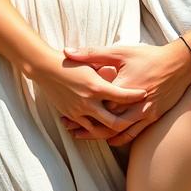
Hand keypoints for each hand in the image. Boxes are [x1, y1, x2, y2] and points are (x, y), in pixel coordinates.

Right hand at [32, 52, 147, 134]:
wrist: (45, 68)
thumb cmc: (70, 62)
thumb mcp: (90, 61)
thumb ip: (106, 68)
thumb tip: (123, 72)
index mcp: (96, 86)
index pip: (122, 96)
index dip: (136, 96)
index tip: (145, 93)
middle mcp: (88, 102)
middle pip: (115, 122)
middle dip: (129, 121)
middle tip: (139, 115)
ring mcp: (79, 111)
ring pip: (101, 129)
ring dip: (113, 128)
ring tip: (125, 124)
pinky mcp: (71, 115)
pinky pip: (87, 128)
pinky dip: (97, 129)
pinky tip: (105, 126)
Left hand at [60, 41, 190, 143]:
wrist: (180, 64)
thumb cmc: (149, 56)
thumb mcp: (120, 52)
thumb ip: (91, 53)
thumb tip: (67, 52)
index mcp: (121, 87)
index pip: (96, 103)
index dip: (80, 109)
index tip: (65, 111)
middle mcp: (133, 104)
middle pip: (104, 121)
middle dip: (86, 125)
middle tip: (69, 128)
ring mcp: (144, 113)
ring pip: (118, 131)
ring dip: (99, 135)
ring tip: (83, 136)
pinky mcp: (153, 117)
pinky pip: (134, 133)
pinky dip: (120, 138)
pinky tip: (110, 139)